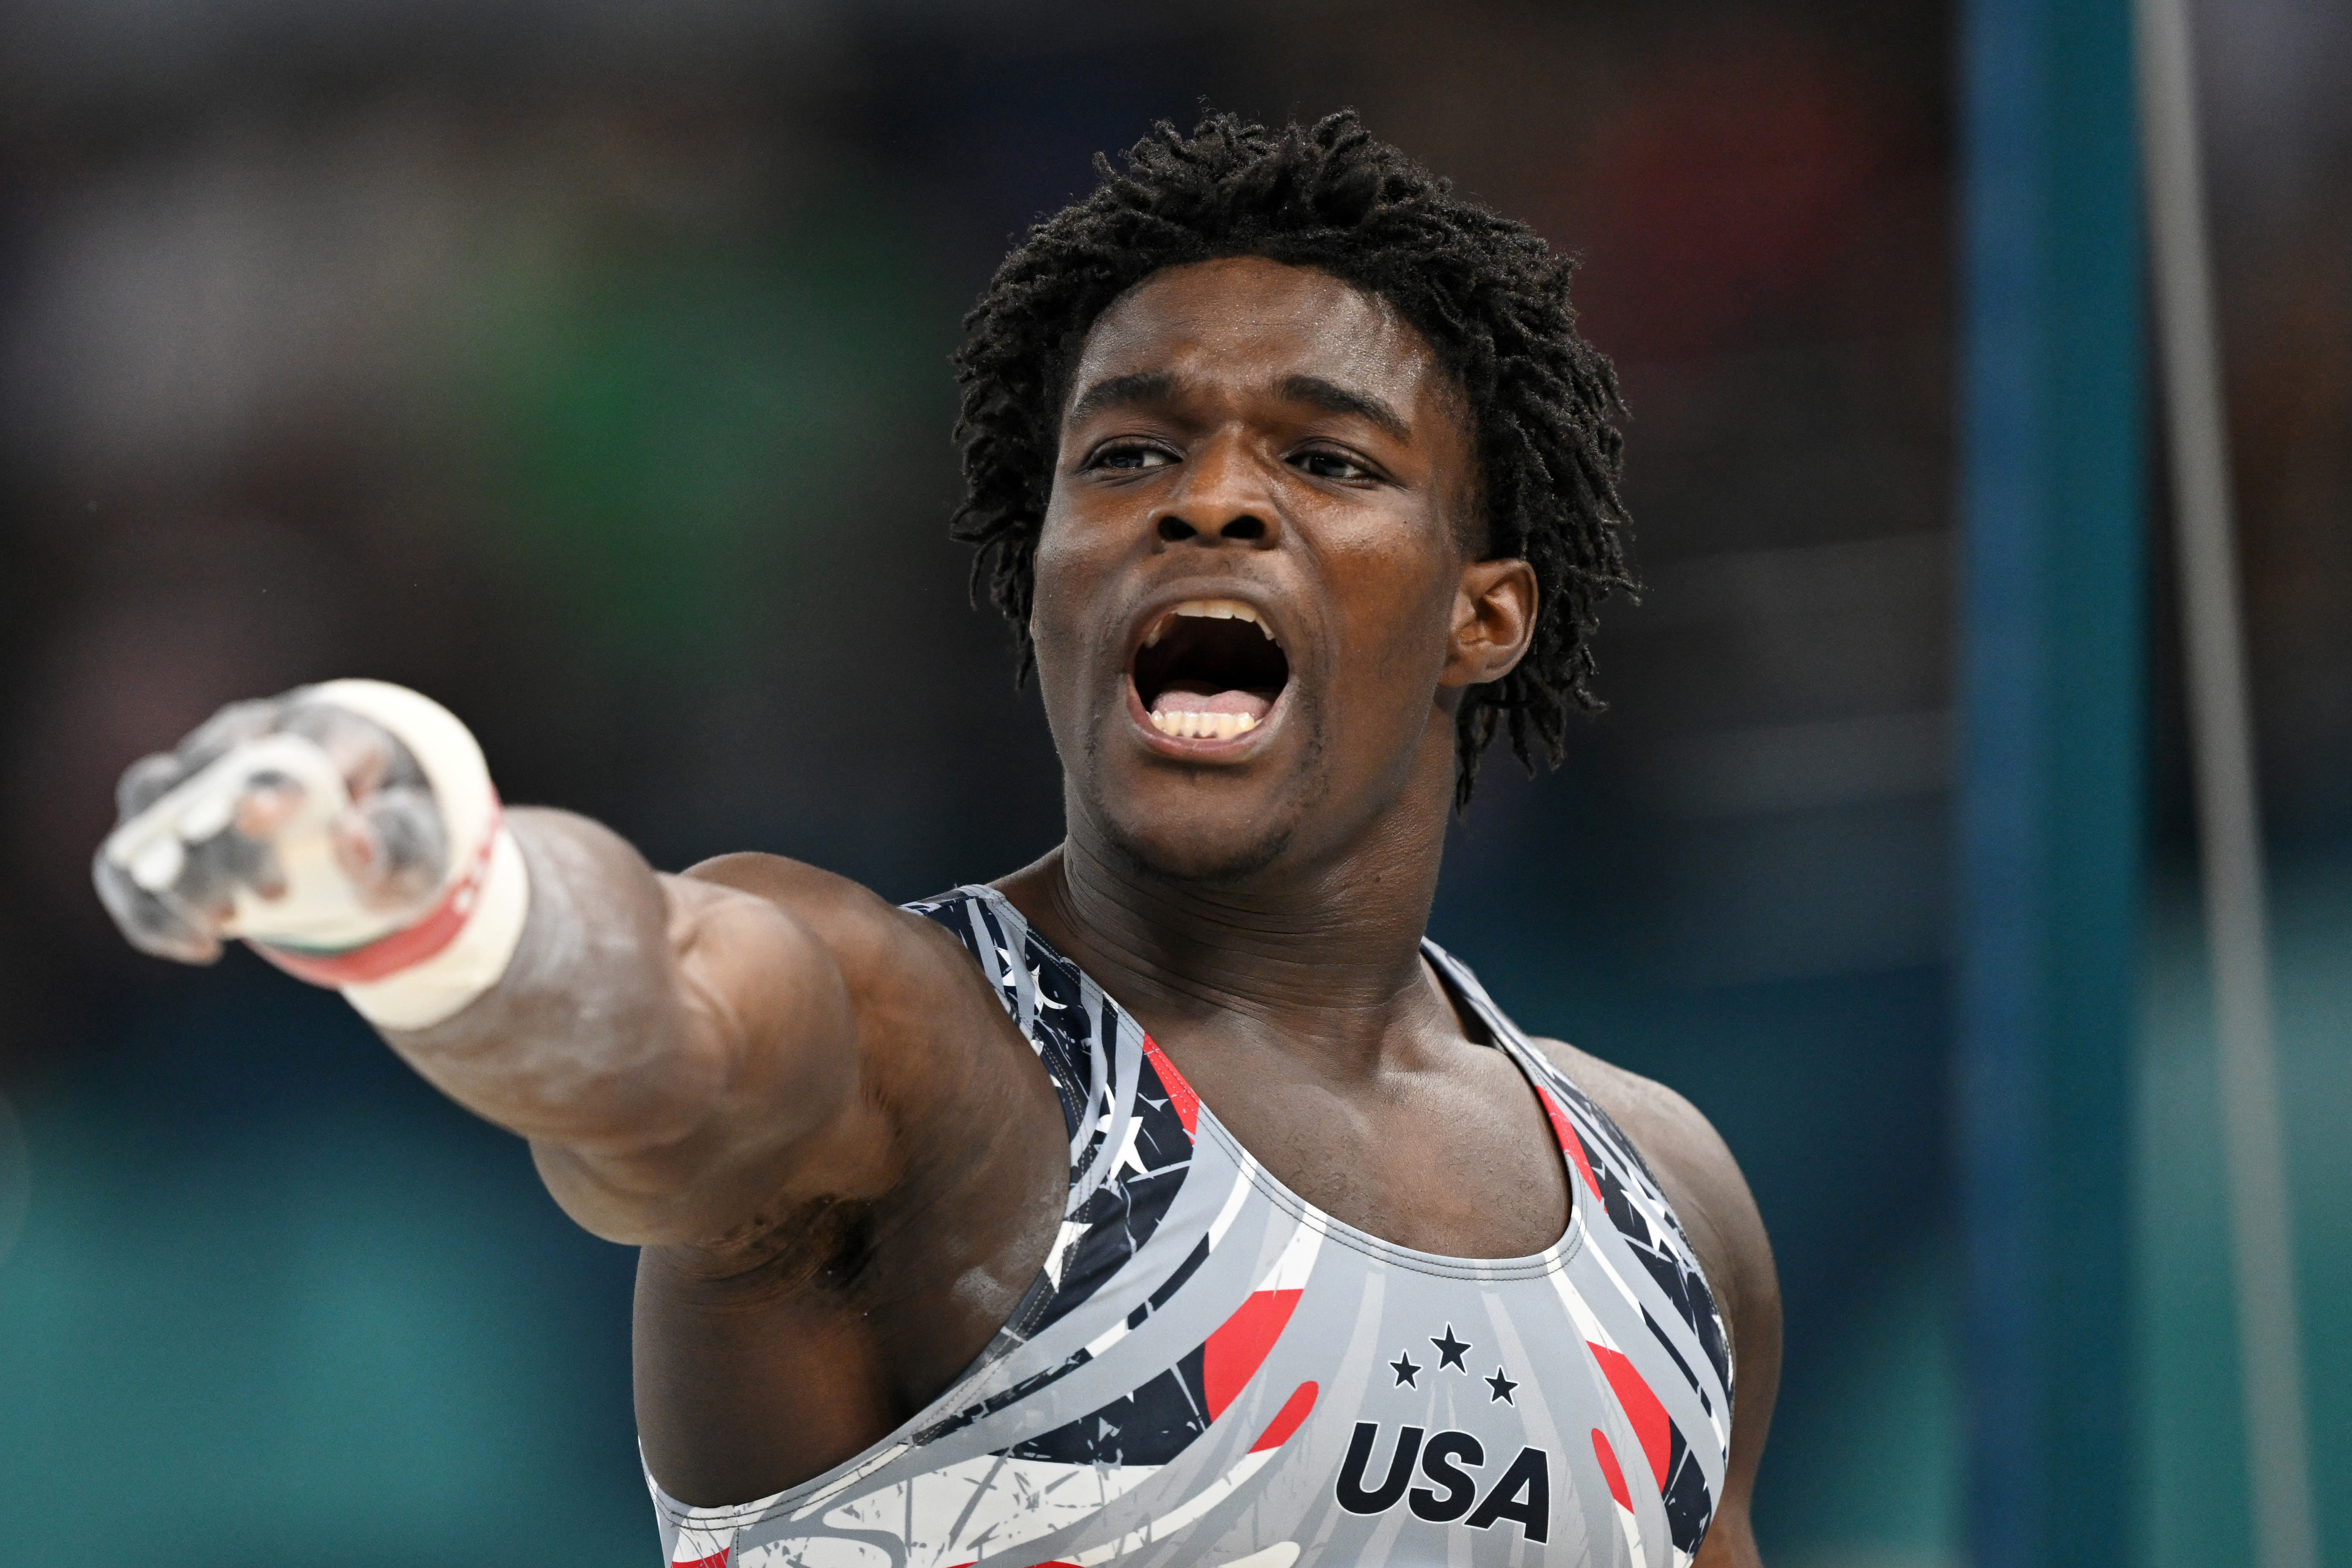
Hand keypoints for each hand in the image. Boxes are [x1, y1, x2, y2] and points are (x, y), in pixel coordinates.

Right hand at [93, 689, 450, 963]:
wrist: (358, 829)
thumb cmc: (390, 829)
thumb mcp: (417, 844)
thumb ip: (394, 842)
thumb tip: (349, 837)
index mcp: (324, 729)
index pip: (294, 743)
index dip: (272, 782)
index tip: (257, 818)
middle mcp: (246, 737)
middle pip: (209, 774)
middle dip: (228, 842)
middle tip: (273, 896)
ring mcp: (193, 776)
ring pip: (150, 804)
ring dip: (175, 873)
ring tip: (223, 926)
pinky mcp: (158, 824)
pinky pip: (122, 859)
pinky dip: (147, 909)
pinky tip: (200, 947)